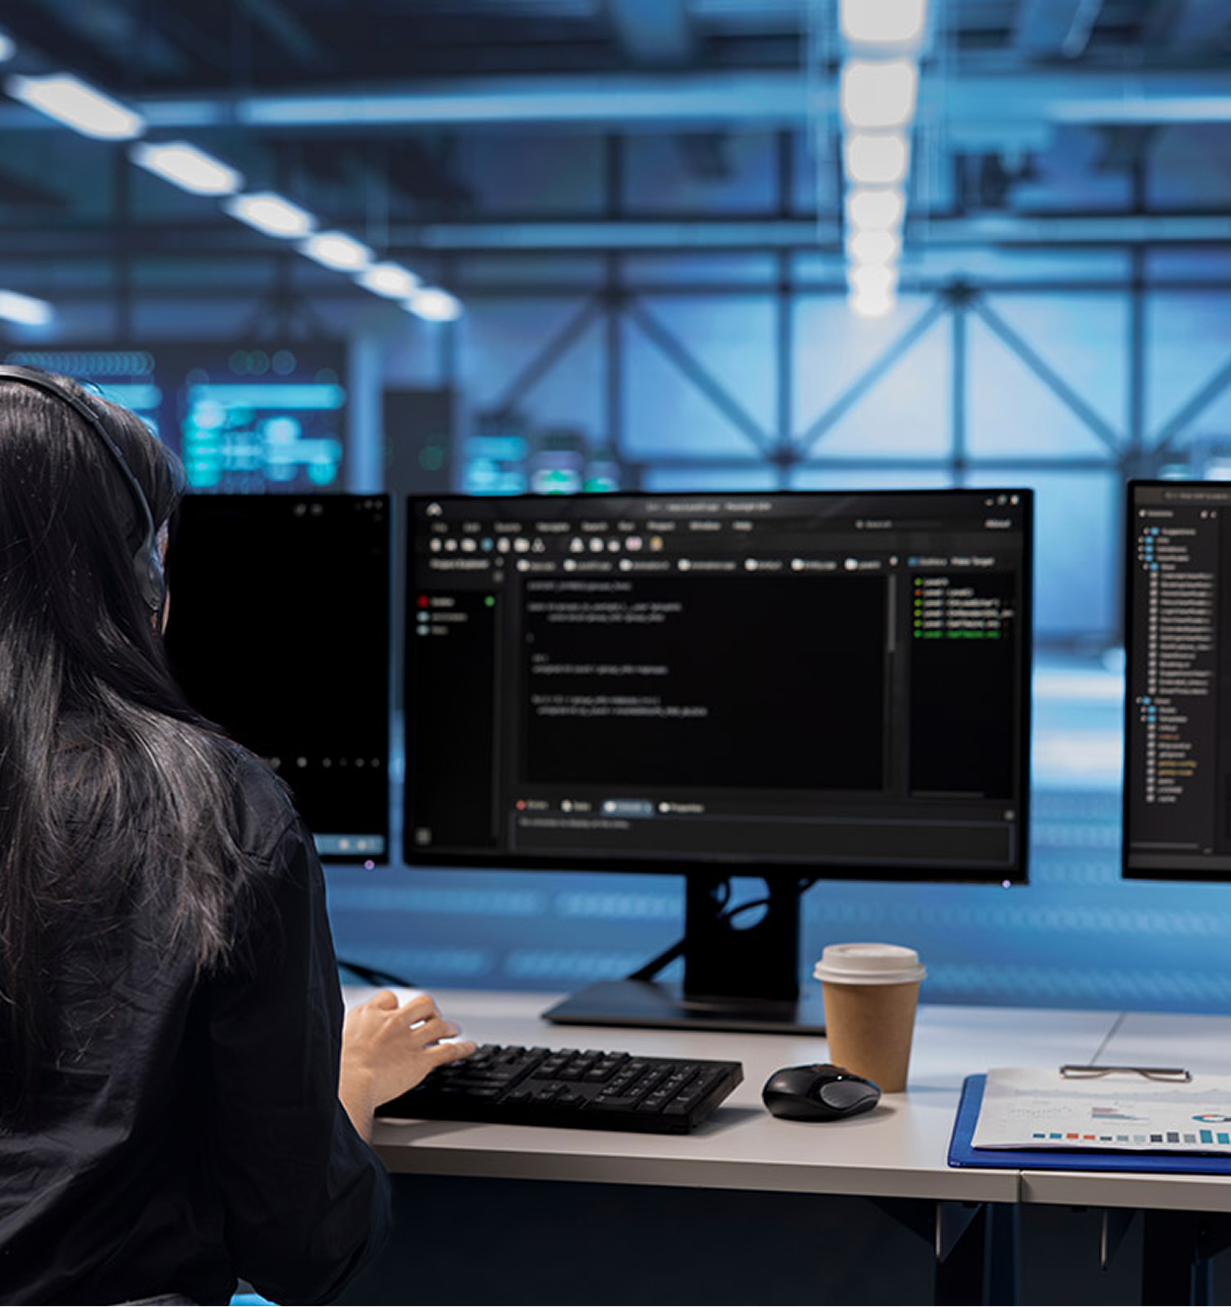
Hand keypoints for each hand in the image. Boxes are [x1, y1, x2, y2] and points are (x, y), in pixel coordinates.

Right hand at [339, 990, 475, 1139]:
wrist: (348, 1084)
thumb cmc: (335, 1068)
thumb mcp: (334, 1039)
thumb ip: (347, 1032)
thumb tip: (342, 1032)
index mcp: (370, 1015)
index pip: (389, 998)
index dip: (395, 1005)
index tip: (396, 1012)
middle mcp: (393, 1022)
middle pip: (422, 1004)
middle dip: (429, 1010)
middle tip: (431, 1017)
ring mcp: (410, 1040)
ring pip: (438, 1026)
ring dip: (448, 1027)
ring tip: (452, 1029)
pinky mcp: (421, 1060)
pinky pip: (448, 1051)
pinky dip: (462, 1048)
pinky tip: (469, 1047)